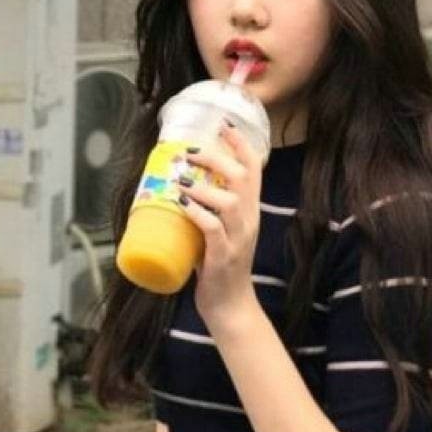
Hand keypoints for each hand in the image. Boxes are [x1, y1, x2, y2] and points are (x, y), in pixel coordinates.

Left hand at [175, 124, 262, 331]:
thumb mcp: (220, 232)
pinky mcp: (225, 256)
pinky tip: (181, 204)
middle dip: (216, 158)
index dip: (240, 144)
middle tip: (190, 150)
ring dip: (203, 186)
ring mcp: (239, 238)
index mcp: (250, 212)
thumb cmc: (221, 268)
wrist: (231, 306)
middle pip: (241, 178)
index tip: (223, 125)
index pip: (254, 170)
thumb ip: (207, 210)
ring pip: (229, 201)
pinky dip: (197, 214)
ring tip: (180, 179)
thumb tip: (177, 184)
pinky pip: (213, 229)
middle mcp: (249, 221)